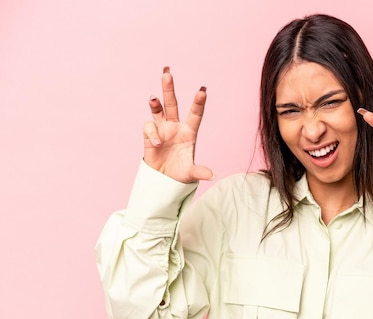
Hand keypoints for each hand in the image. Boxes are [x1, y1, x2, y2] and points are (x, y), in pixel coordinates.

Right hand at [142, 67, 213, 182]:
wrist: (163, 180)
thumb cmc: (180, 174)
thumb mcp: (191, 174)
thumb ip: (200, 172)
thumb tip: (212, 176)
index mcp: (189, 132)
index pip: (195, 114)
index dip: (198, 102)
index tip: (202, 90)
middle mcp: (175, 126)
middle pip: (172, 103)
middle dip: (168, 88)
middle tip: (167, 72)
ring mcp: (162, 129)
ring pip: (157, 110)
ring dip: (155, 103)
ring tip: (153, 99)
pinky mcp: (150, 135)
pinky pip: (149, 128)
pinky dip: (152, 133)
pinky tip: (157, 143)